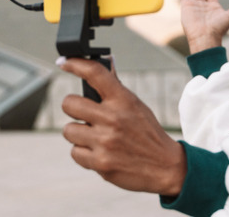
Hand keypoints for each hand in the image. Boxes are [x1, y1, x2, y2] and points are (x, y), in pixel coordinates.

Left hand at [59, 57, 186, 195]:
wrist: (165, 166)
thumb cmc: (147, 133)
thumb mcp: (136, 106)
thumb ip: (116, 89)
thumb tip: (106, 63)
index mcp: (124, 100)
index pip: (95, 73)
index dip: (75, 64)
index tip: (64, 62)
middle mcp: (113, 118)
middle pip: (69, 104)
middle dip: (74, 108)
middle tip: (84, 114)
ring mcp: (105, 141)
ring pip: (69, 130)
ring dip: (78, 134)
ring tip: (96, 137)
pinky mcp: (100, 162)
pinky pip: (74, 152)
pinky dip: (84, 153)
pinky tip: (100, 152)